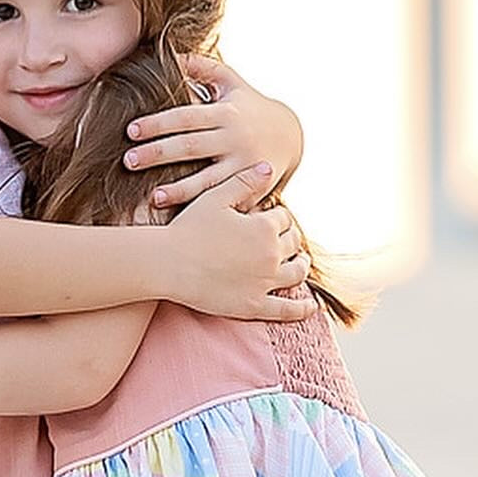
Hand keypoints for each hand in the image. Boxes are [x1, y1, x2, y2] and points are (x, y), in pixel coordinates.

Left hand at [124, 54, 302, 209]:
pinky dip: (206, 206)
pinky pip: (225, 198)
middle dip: (158, 154)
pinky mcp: (252, 187)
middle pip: (191, 146)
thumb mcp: (231, 81)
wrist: (291, 134)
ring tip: (153, 197)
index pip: (186, 117)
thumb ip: (201, 67)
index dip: (158, 123)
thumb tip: (170, 54)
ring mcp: (244, 164)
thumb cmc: (250, 106)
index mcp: (225, 112)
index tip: (131, 131)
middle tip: (128, 161)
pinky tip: (185, 216)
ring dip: (180, 190)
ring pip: (208, 179)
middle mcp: (234, 138)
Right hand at [168, 166, 315, 321]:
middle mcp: (271, 255)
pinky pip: (286, 310)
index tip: (270, 217)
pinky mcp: (254, 306)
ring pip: (296, 272)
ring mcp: (265, 283)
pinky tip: (310, 307)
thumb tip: (269, 166)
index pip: (283, 218)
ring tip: (301, 263)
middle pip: (292, 243)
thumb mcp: (215, 197)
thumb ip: (245, 181)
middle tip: (287, 239)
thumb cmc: (187, 228)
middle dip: (290, 238)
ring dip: (301, 265)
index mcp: (264, 227)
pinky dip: (302, 308)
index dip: (277, 217)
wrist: (166, 264)